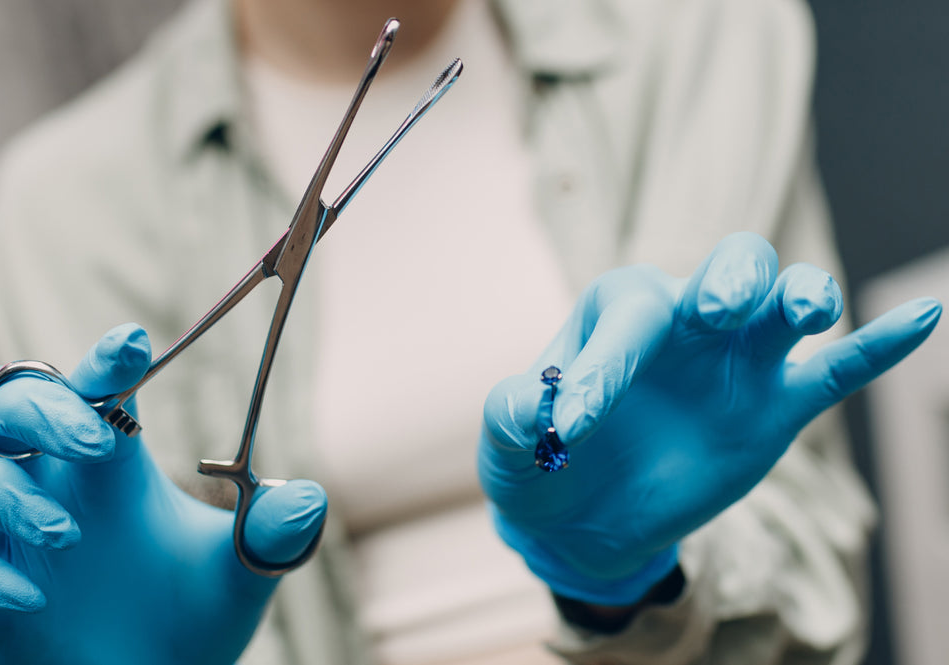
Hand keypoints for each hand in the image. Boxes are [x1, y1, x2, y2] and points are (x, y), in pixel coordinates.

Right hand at [0, 324, 325, 664]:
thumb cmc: (188, 624)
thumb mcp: (236, 578)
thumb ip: (269, 538)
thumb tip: (310, 498)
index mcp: (108, 461)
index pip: (93, 388)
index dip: (104, 360)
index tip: (133, 343)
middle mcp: (46, 477)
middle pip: (2, 397)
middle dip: (44, 408)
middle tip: (97, 440)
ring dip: (4, 491)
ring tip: (68, 535)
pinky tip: (29, 599)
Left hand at [479, 233, 939, 605]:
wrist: (581, 516)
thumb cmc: (540, 464)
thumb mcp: (510, 445)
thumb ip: (514, 416)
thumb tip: (536, 407)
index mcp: (618, 314)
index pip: (627, 319)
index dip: (602, 369)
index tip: (571, 432)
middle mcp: (688, 322)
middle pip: (730, 270)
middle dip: (730, 279)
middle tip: (716, 310)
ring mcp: (739, 362)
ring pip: (788, 305)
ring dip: (803, 297)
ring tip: (805, 311)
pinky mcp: (776, 407)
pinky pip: (837, 370)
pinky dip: (877, 345)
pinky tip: (924, 316)